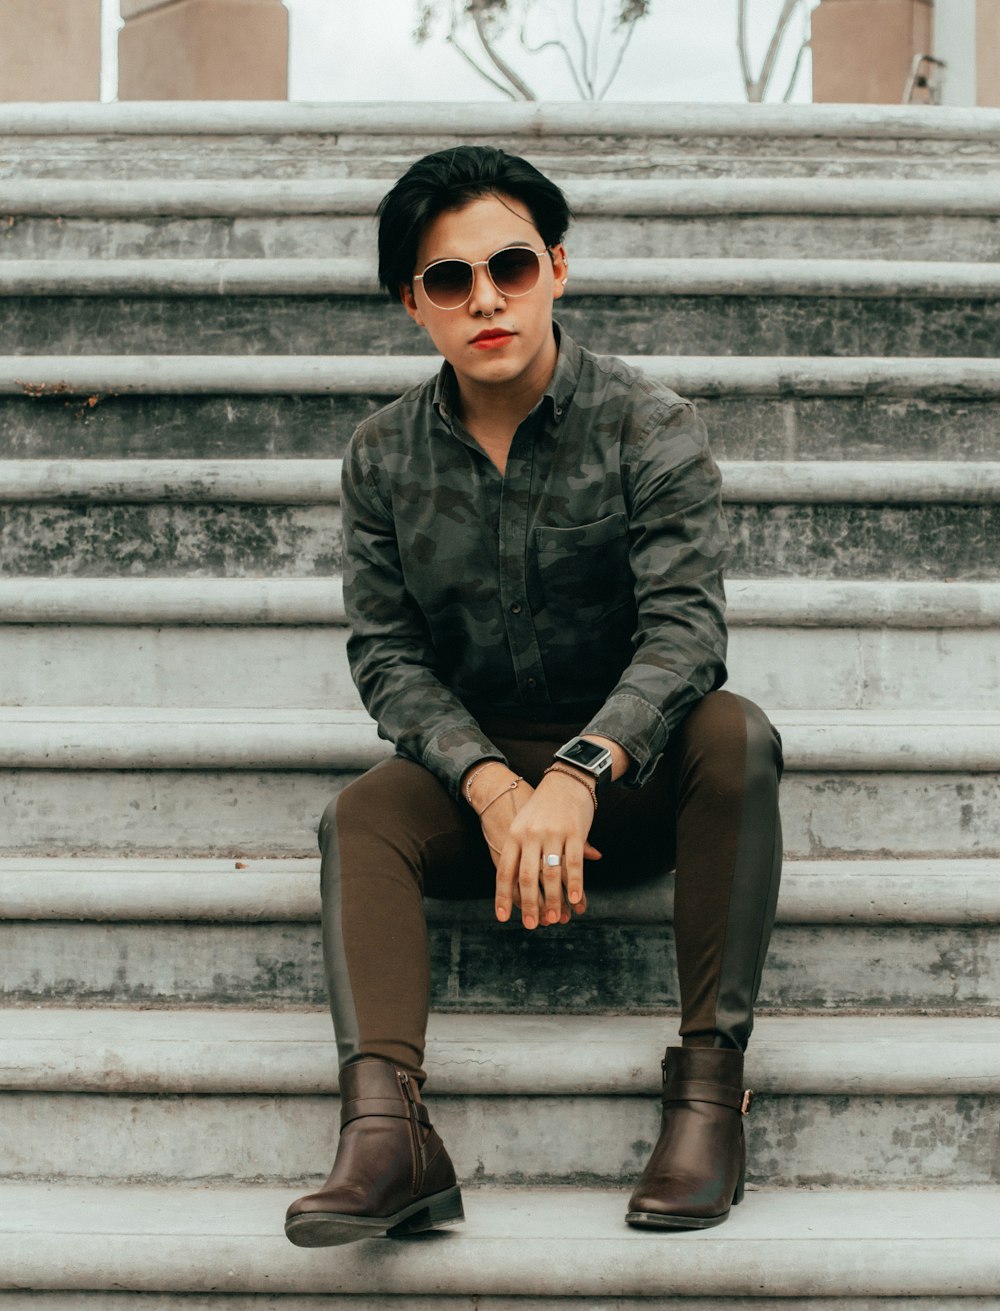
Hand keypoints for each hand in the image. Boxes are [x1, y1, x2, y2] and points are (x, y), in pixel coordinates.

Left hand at [462, 761, 595, 928]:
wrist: (565, 780)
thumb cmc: (542, 808)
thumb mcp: (523, 826)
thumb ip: (519, 854)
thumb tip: (514, 887)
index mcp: (514, 835)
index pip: (505, 871)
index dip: (503, 896)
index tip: (503, 917)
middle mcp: (531, 836)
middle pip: (526, 877)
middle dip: (528, 904)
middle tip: (531, 925)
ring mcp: (552, 834)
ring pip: (550, 874)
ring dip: (552, 900)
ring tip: (553, 919)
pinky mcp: (574, 832)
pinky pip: (573, 863)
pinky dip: (574, 884)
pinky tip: (576, 901)